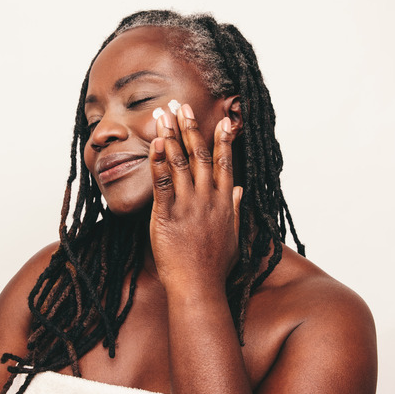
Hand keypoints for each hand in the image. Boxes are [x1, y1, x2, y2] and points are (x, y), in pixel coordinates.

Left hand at [148, 104, 242, 294]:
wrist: (199, 288)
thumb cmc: (215, 267)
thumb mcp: (233, 236)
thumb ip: (236, 209)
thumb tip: (240, 191)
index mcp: (225, 203)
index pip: (226, 164)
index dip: (223, 140)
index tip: (222, 120)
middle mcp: (209, 200)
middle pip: (201, 156)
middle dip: (191, 128)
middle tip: (183, 106)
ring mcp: (189, 206)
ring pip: (180, 164)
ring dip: (171, 136)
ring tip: (163, 115)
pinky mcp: (167, 216)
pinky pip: (162, 183)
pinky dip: (158, 162)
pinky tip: (154, 144)